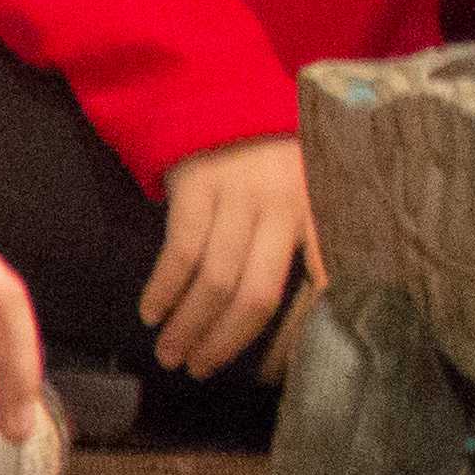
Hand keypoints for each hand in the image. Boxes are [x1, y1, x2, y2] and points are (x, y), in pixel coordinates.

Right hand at [139, 134, 314, 380]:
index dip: (297, 335)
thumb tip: (302, 321)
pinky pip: (179, 253)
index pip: (321, 284)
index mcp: (317, 211)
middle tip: (200, 370)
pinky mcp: (197, 188)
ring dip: (188, 326)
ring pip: (215, 281)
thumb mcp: (303, 193)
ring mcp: (239, 196)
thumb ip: (304, 245)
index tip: (273, 374)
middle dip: (226, 342)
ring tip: (171, 354)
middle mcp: (283, 205)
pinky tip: (152, 313)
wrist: (223, 100)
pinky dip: (163, 290)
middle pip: (257, 294)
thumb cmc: (267, 161)